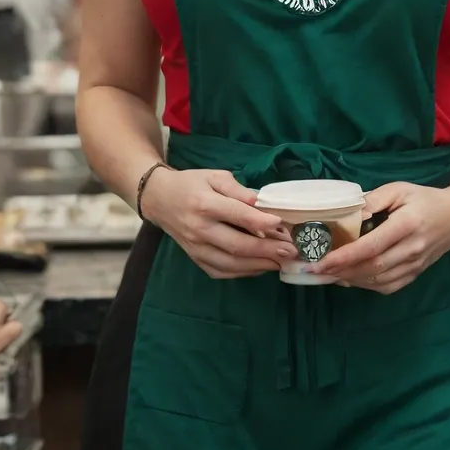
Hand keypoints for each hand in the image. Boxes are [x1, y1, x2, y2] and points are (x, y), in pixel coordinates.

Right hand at [141, 167, 296, 280]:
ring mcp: (196, 247)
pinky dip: (243, 272)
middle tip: (290, 251)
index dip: (260, 221)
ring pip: (230, 263)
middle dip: (266, 250)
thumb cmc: (192, 184)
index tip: (281, 224)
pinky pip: (221, 271)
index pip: (236, 215)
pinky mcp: (195, 258)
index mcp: (204, 204)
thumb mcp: (215, 177)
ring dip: (258, 265)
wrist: (159, 199)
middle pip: (236, 245)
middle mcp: (199, 229)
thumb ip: (239, 190)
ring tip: (281, 262)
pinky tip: (260, 267)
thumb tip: (262, 203)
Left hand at [310, 180, 449, 293]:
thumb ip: (372, 199)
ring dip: (350, 280)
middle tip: (314, 270)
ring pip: (378, 280)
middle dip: (340, 271)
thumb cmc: (424, 199)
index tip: (321, 261)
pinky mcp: (416, 273)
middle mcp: (412, 248)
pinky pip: (388, 286)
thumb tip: (347, 213)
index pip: (372, 246)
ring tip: (327, 274)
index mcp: (407, 224)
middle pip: (372, 267)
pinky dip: (366, 285)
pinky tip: (349, 278)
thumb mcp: (398, 189)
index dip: (345, 256)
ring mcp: (415, 264)